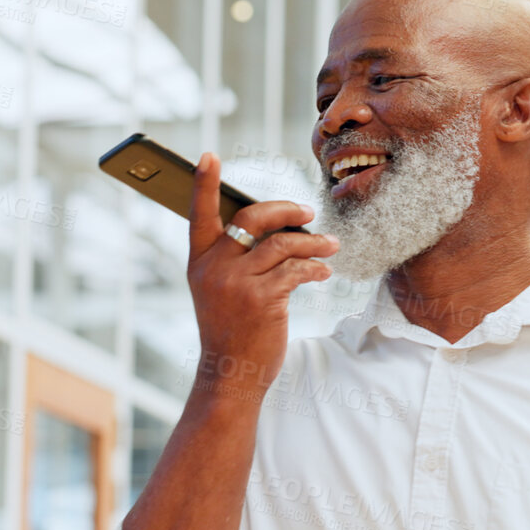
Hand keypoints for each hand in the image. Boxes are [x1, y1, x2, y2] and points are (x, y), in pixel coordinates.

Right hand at [185, 152, 337, 401]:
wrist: (231, 372)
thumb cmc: (230, 329)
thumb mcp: (218, 291)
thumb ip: (234, 260)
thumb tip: (276, 230)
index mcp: (199, 261)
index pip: (199, 215)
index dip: (203, 184)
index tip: (208, 156)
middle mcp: (214, 268)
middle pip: (253, 218)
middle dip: (286, 209)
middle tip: (309, 212)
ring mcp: (237, 283)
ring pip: (282, 243)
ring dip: (312, 242)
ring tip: (329, 245)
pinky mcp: (262, 299)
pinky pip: (296, 270)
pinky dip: (315, 268)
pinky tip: (324, 273)